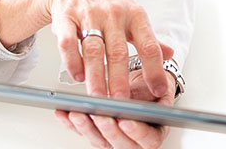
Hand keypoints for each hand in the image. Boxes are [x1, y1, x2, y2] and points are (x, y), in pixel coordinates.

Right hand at [45, 0, 169, 99]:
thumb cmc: (106, 2)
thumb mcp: (133, 16)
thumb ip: (150, 38)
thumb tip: (171, 54)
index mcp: (135, 15)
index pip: (149, 46)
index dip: (155, 70)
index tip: (158, 91)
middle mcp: (114, 14)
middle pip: (118, 53)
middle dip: (120, 81)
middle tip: (121, 104)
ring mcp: (89, 14)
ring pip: (94, 50)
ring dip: (95, 77)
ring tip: (98, 98)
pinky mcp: (66, 16)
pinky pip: (68, 42)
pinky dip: (72, 61)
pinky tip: (77, 76)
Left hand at [56, 69, 175, 148]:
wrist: (142, 85)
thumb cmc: (152, 86)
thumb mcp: (161, 83)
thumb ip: (155, 88)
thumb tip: (148, 89)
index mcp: (155, 130)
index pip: (149, 139)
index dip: (137, 132)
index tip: (125, 120)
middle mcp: (134, 139)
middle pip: (121, 144)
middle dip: (108, 130)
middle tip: (99, 116)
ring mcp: (114, 137)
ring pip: (100, 140)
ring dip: (86, 128)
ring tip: (78, 113)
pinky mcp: (98, 132)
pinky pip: (85, 132)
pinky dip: (72, 123)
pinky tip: (63, 113)